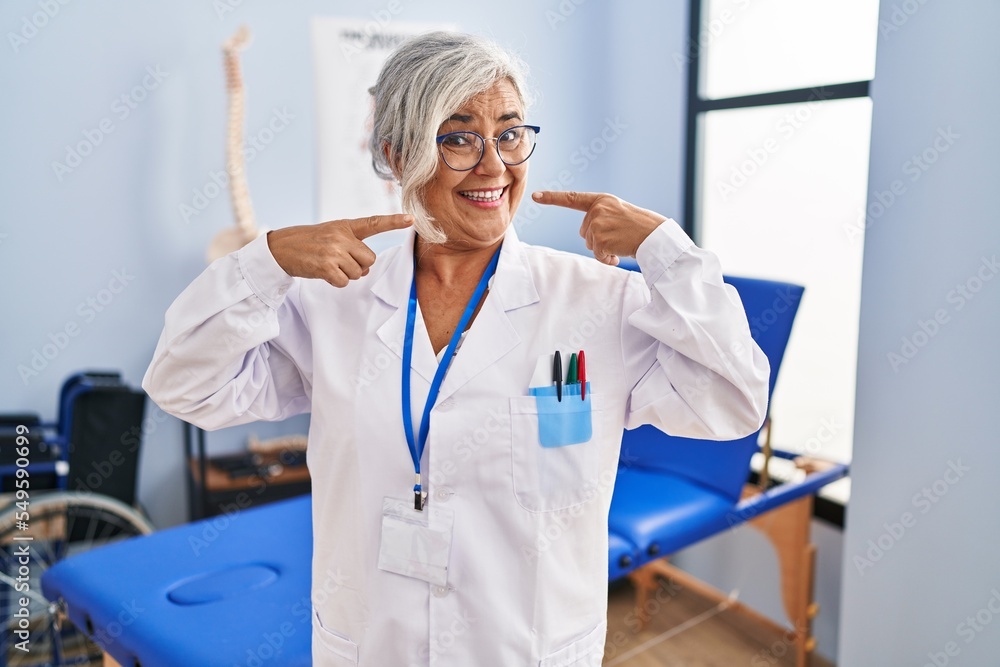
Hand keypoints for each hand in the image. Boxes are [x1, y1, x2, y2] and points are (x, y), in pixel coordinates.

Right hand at [267, 214, 412, 286]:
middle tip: (340, 260)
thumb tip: (366, 268)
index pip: (374, 223)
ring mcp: (334, 251)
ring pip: (358, 273)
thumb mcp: (332, 235)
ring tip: (329, 264)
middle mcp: (342, 236)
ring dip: (346, 274)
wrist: (281, 248)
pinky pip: (345, 282)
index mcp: (345, 226)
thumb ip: (352, 246)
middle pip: (370, 259)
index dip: (394, 222)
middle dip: (359, 265)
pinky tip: (324, 273)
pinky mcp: (326, 267)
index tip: (412, 219)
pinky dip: (337, 282)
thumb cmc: (310, 243)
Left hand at [531, 191, 665, 264]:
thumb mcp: (618, 213)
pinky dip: (607, 258)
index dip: (552, 198)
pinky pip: (597, 255)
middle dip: (598, 238)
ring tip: (621, 242)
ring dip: (604, 249)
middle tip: (618, 236)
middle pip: (584, 231)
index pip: (572, 199)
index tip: (535, 196)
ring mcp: (597, 223)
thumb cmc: (639, 226)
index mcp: (601, 200)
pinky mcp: (600, 239)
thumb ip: (600, 217)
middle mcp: (597, 209)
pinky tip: (619, 253)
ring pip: (590, 244)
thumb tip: (587, 236)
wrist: (655, 235)